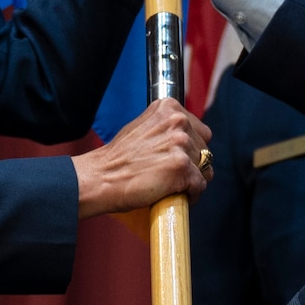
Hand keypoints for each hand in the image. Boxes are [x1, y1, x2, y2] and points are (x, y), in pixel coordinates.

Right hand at [73, 98, 211, 218]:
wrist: (100, 178)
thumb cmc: (118, 159)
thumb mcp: (143, 128)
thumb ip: (166, 129)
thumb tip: (186, 138)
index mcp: (169, 108)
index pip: (200, 131)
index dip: (191, 149)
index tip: (179, 160)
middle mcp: (177, 121)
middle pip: (204, 150)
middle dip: (193, 165)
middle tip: (172, 176)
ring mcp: (180, 143)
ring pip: (204, 169)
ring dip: (191, 180)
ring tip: (171, 186)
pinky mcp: (182, 167)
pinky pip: (199, 186)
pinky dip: (190, 195)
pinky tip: (173, 196)